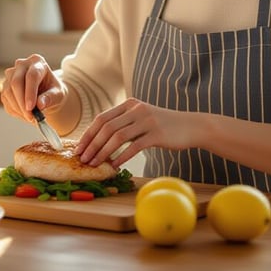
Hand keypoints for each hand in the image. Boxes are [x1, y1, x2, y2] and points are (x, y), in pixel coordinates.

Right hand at [1, 54, 66, 123]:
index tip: (31, 108)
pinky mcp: (5, 86)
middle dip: (22, 102)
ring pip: (8, 91)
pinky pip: (5, 99)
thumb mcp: (58, 94)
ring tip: (30, 118)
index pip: (31, 76)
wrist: (46, 93)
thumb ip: (51, 98)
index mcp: (37, 62)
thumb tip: (40, 104)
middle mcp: (21, 65)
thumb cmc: (53, 91)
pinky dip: (15, 110)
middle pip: (16, 82)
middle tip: (30, 117)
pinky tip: (25, 115)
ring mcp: (11, 75)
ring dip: (18, 108)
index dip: (30, 92)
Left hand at [75, 98, 189, 168]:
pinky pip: (134, 146)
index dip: (88, 134)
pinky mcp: (157, 134)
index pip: (101, 118)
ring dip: (103, 152)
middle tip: (83, 159)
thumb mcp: (141, 118)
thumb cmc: (163, 126)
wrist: (191, 126)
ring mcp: (147, 120)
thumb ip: (124, 124)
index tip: (79, 148)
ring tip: (96, 164)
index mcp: (129, 104)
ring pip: (117, 137)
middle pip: (106, 127)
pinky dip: (121, 157)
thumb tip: (99, 140)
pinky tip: (114, 166)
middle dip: (92, 145)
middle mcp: (136, 109)